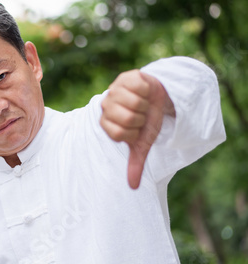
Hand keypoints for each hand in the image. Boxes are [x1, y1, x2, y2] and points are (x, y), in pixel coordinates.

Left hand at [100, 70, 174, 188]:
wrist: (158, 98)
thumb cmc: (147, 121)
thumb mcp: (142, 143)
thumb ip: (135, 163)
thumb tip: (133, 186)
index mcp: (106, 124)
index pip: (119, 134)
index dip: (133, 133)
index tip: (135, 129)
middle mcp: (105, 107)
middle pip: (128, 118)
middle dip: (141, 118)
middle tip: (140, 114)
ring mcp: (114, 90)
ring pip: (134, 102)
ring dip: (145, 104)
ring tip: (142, 102)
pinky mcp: (125, 77)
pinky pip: (139, 87)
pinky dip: (147, 90)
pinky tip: (144, 90)